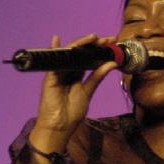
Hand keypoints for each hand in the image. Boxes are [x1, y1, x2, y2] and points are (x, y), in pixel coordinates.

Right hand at [31, 33, 117, 151]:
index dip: (100, 51)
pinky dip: (55, 50)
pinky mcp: (50, 77)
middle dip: (94, 45)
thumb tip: (111, 64)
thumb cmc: (72, 112)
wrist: (60, 126)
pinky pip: (53, 61)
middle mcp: (68, 71)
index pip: (89, 59)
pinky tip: (57, 40)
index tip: (113, 44)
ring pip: (69, 54)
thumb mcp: (88, 92)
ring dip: (81, 45)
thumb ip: (97, 77)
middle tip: (108, 39)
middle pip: (80, 54)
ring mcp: (59, 73)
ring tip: (93, 38)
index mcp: (77, 76)